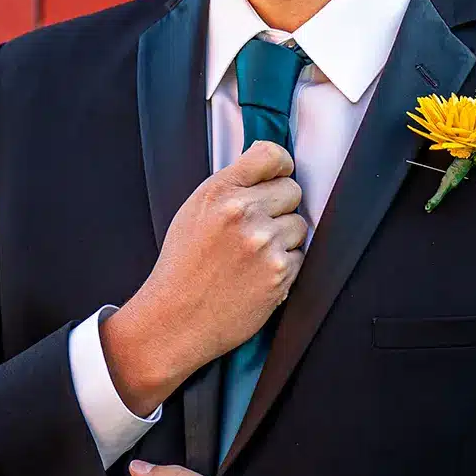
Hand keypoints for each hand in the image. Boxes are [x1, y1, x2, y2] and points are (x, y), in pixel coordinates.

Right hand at [100, 142, 308, 414]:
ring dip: (284, 239)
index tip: (278, 177)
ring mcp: (264, 243)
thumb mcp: (193, 212)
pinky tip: (257, 276)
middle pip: (293, 190)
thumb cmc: (183, 267)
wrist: (176, 320)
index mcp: (219, 191)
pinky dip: (284, 266)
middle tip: (257, 228)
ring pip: (299, 225)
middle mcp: (243, 212)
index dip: (280, 166)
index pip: (271, 155)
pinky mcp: (279, 273)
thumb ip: (229, 187)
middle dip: (280, 207)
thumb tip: (267, 170)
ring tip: (253, 256)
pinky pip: (300, 256)